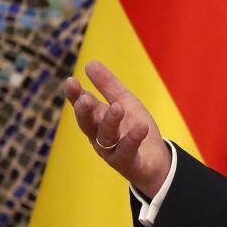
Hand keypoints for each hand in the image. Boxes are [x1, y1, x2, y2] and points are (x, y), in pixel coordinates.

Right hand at [65, 60, 170, 196]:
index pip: (81, 106)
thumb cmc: (135, 129)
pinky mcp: (128, 163)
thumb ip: (108, 85)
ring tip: (118, 107)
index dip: (74, 95)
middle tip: (85, 98)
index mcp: (97, 120)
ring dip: (110, 122)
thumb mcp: (125, 102)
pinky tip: (141, 126)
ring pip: (105, 137)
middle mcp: (99, 136)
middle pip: (87, 124)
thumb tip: (89, 63)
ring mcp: (112, 151)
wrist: (156, 160)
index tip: (71, 81)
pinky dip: (133, 139)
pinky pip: (127, 151)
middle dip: (84, 111)